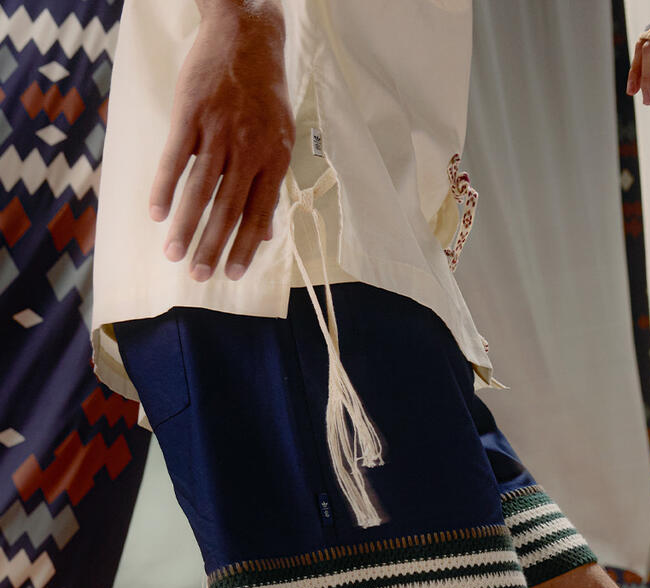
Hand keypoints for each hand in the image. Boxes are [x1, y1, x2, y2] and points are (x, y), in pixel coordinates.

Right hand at [149, 0, 293, 281]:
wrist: (245, 36)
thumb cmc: (263, 92)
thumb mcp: (281, 136)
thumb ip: (272, 182)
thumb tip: (269, 232)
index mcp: (275, 159)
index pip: (259, 214)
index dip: (246, 248)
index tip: (234, 274)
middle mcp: (248, 150)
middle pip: (228, 209)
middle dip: (213, 247)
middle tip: (200, 276)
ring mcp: (218, 132)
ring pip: (200, 190)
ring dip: (185, 227)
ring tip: (174, 255)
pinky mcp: (190, 114)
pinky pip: (174, 159)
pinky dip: (164, 188)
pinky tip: (156, 214)